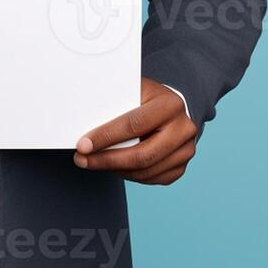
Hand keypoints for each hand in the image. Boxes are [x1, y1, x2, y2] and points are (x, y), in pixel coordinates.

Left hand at [73, 77, 196, 184]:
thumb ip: (115, 102)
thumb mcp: (133, 89)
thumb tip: (83, 118)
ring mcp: (186, 150)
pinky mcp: (181, 166)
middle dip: (107, 160)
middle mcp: (184, 128)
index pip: (133, 125)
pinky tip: (113, 167)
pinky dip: (128, 175)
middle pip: (142, 154)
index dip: (106, 137)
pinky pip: (151, 178)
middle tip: (82, 160)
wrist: (171, 106)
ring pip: (145, 170)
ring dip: (115, 170)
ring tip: (92, 163)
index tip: (83, 145)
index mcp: (170, 104)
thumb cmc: (145, 96)